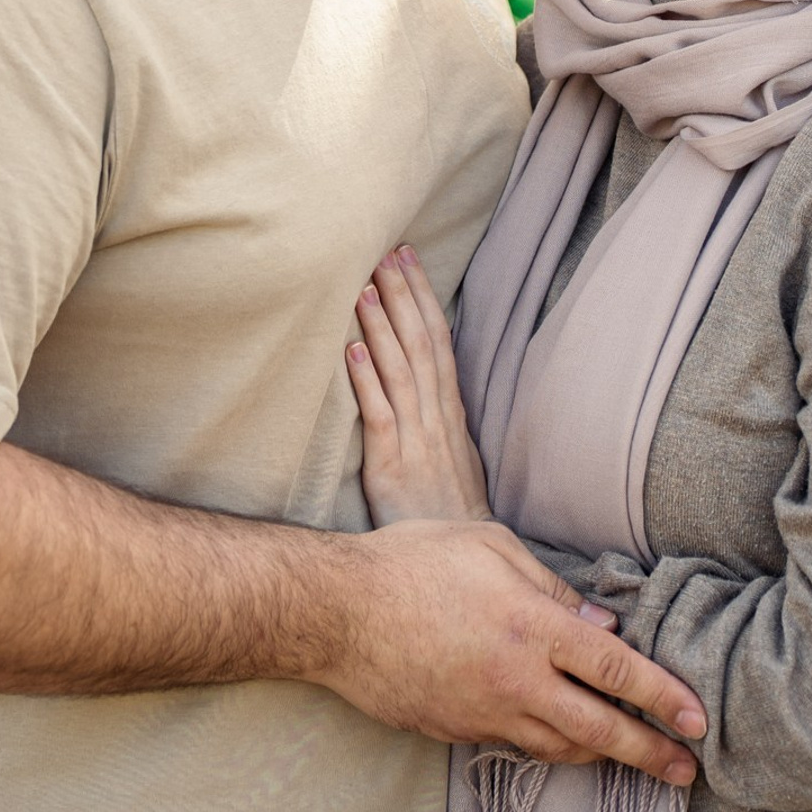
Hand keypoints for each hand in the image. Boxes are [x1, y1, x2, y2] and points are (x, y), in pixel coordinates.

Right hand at [317, 519, 703, 787]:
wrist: (339, 612)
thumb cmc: (414, 560)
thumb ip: (552, 585)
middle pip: (600, 728)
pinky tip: (562, 736)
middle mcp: (517, 679)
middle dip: (650, 751)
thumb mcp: (490, 546)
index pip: (616, 670)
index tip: (697, 716)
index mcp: (532, 626)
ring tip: (632, 754)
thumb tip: (600, 622)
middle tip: (685, 767)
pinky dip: (549, 743)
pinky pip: (517, 743)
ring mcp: (486, 712)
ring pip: (561, 746)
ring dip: (602, 754)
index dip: (663, 696)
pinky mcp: (458, 730)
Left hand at [349, 244, 490, 524]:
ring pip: (401, 372)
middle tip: (385, 252)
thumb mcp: (453, 452)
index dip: (423, 297)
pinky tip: (352, 352)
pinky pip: (381, 417)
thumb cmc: (449, 509)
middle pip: (422, 345)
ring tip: (363, 288)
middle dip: (403, 297)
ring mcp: (416, 442)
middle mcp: (436, 418)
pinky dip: (367, 382)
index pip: (438, 340)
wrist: (460, 559)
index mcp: (450, 411)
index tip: (408, 257)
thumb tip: (421, 372)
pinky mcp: (392, 469)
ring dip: (382, 328)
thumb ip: (436, 412)